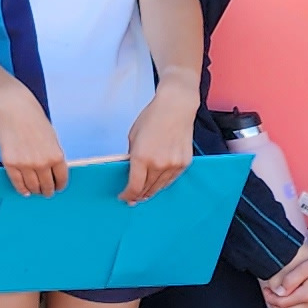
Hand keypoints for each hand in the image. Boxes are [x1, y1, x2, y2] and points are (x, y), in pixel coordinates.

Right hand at [0, 86, 68, 199]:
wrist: (15, 109)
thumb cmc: (33, 119)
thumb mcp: (52, 139)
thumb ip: (52, 156)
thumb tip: (52, 172)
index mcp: (56, 156)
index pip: (61, 179)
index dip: (59, 186)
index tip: (57, 188)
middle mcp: (42, 163)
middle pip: (47, 186)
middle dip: (47, 190)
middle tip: (46, 192)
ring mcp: (25, 164)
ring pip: (32, 187)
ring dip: (35, 191)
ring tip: (35, 190)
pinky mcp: (10, 163)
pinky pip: (17, 183)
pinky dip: (22, 189)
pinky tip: (24, 190)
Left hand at [122, 90, 193, 205]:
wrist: (175, 108)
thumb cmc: (151, 118)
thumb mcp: (133, 137)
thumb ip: (132, 156)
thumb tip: (131, 171)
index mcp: (141, 158)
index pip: (134, 187)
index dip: (127, 195)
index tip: (123, 197)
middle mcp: (158, 164)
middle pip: (147, 189)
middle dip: (138, 195)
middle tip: (133, 199)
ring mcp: (173, 165)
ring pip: (160, 187)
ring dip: (151, 191)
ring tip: (144, 194)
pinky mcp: (184, 163)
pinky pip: (172, 179)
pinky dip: (163, 183)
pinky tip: (158, 183)